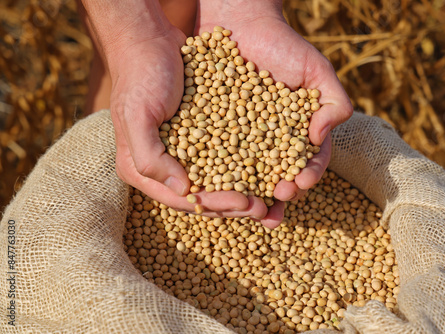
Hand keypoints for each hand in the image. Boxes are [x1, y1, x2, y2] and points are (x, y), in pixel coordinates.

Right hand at [104, 25, 267, 217]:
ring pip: (217, 180)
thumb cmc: (141, 76)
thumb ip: (151, 158)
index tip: (247, 203)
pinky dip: (243, 166)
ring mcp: (183, 152)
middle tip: (267, 209)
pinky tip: (267, 169)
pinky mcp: (200, 136)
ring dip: (244, 190)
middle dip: (235, 205)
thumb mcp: (137, 116)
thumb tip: (184, 191)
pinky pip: (224, 156)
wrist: (151, 41)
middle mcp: (163, 166)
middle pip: (203, 196)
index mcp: (143, 169)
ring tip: (272, 197)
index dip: (216, 205)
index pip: (183, 199)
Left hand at [197, 0, 352, 226]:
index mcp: (299, 132)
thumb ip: (334, 102)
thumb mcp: (316, 70)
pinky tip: (215, 188)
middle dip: (279, 194)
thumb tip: (322, 135)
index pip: (309, 162)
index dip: (307, 175)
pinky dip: (218, 174)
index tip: (299, 182)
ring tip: (248, 207)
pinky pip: (217, 156)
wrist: (239, 22)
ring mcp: (243, 139)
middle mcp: (272, 141)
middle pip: (278, 176)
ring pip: (248, 174)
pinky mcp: (215, 132)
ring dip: (250, 195)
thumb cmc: (283, 44)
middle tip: (274, 201)